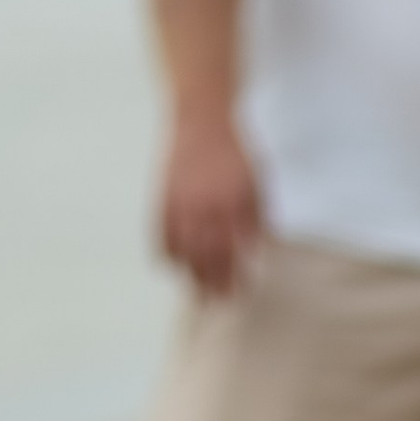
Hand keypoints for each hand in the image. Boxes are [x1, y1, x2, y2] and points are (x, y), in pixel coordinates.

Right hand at [158, 114, 262, 295]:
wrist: (202, 118)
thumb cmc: (236, 152)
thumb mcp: (257, 181)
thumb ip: (257, 216)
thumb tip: (257, 249)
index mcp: (233, 201)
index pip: (234, 248)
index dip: (236, 273)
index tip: (241, 291)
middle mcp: (206, 205)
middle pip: (208, 255)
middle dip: (214, 282)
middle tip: (219, 302)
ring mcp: (182, 201)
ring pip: (184, 248)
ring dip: (190, 275)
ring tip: (197, 295)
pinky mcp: (165, 196)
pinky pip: (162, 232)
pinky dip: (166, 252)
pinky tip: (173, 267)